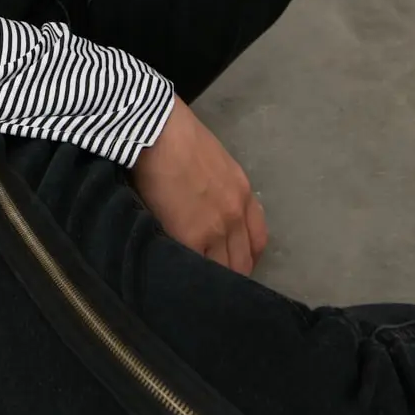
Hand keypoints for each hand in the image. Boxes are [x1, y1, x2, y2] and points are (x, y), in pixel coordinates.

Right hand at [130, 95, 268, 274]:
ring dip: (210, 282)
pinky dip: (190, 277)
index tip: (230, 262)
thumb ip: (216, 189)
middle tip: (210, 280)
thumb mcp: (211, 161)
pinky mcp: (191, 238)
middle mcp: (236, 215)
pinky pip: (197, 270)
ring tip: (193, 286)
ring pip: (223, 273)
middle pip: (243, 263)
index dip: (245, 256)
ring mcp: (216, 230)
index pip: (257, 240)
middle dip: (229, 275)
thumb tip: (204, 208)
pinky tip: (180, 281)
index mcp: (242, 193)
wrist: (156, 128)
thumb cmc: (175, 134)